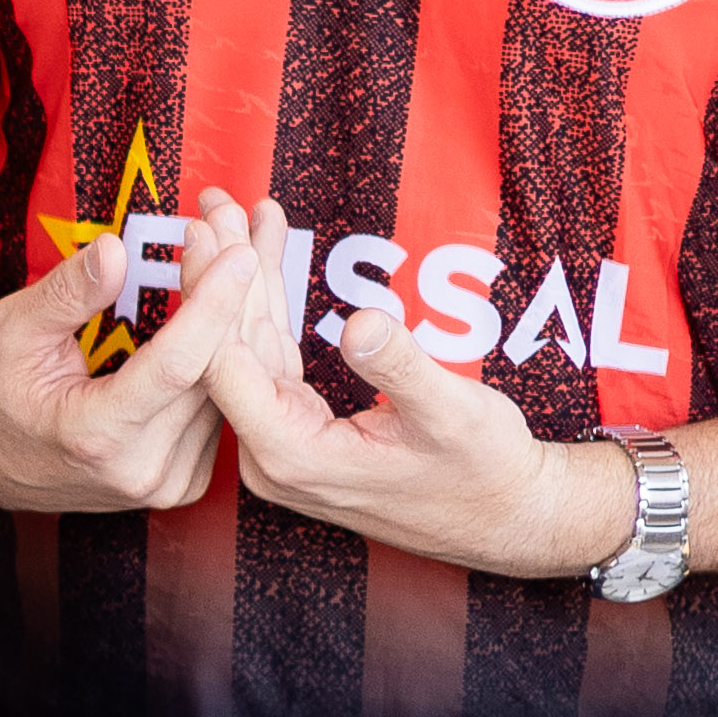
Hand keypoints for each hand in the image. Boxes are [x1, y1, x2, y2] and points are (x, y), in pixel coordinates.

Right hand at [0, 189, 247, 514]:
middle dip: (228, 304)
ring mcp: (165, 486)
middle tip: (233, 241)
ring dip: (233, 331)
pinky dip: (223, 365)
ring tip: (227, 271)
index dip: (211, 307)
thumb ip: (66, 292)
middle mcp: (139, 471)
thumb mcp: (13, 329)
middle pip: (209, 378)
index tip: (238, 256)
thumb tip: (116, 250)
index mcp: (93, 436)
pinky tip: (218, 322)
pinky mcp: (183, 484)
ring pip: (224, 396)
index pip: (174, 368)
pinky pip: (219, 414)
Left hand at [192, 195, 636, 576]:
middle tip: (211, 201)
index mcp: (293, 455)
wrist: (507, 515)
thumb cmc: (485, 470)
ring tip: (230, 211)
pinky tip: (264, 252)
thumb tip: (361, 322)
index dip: (215, 293)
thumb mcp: (452, 414)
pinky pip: (271, 357)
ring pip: (248, 348)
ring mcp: (282, 445)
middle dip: (220, 271)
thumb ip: (401, 369)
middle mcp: (273, 456)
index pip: (227, 365)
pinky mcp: (298, 429)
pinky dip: (269, 302)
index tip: (210, 231)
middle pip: (228, 350)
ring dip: (242, 280)